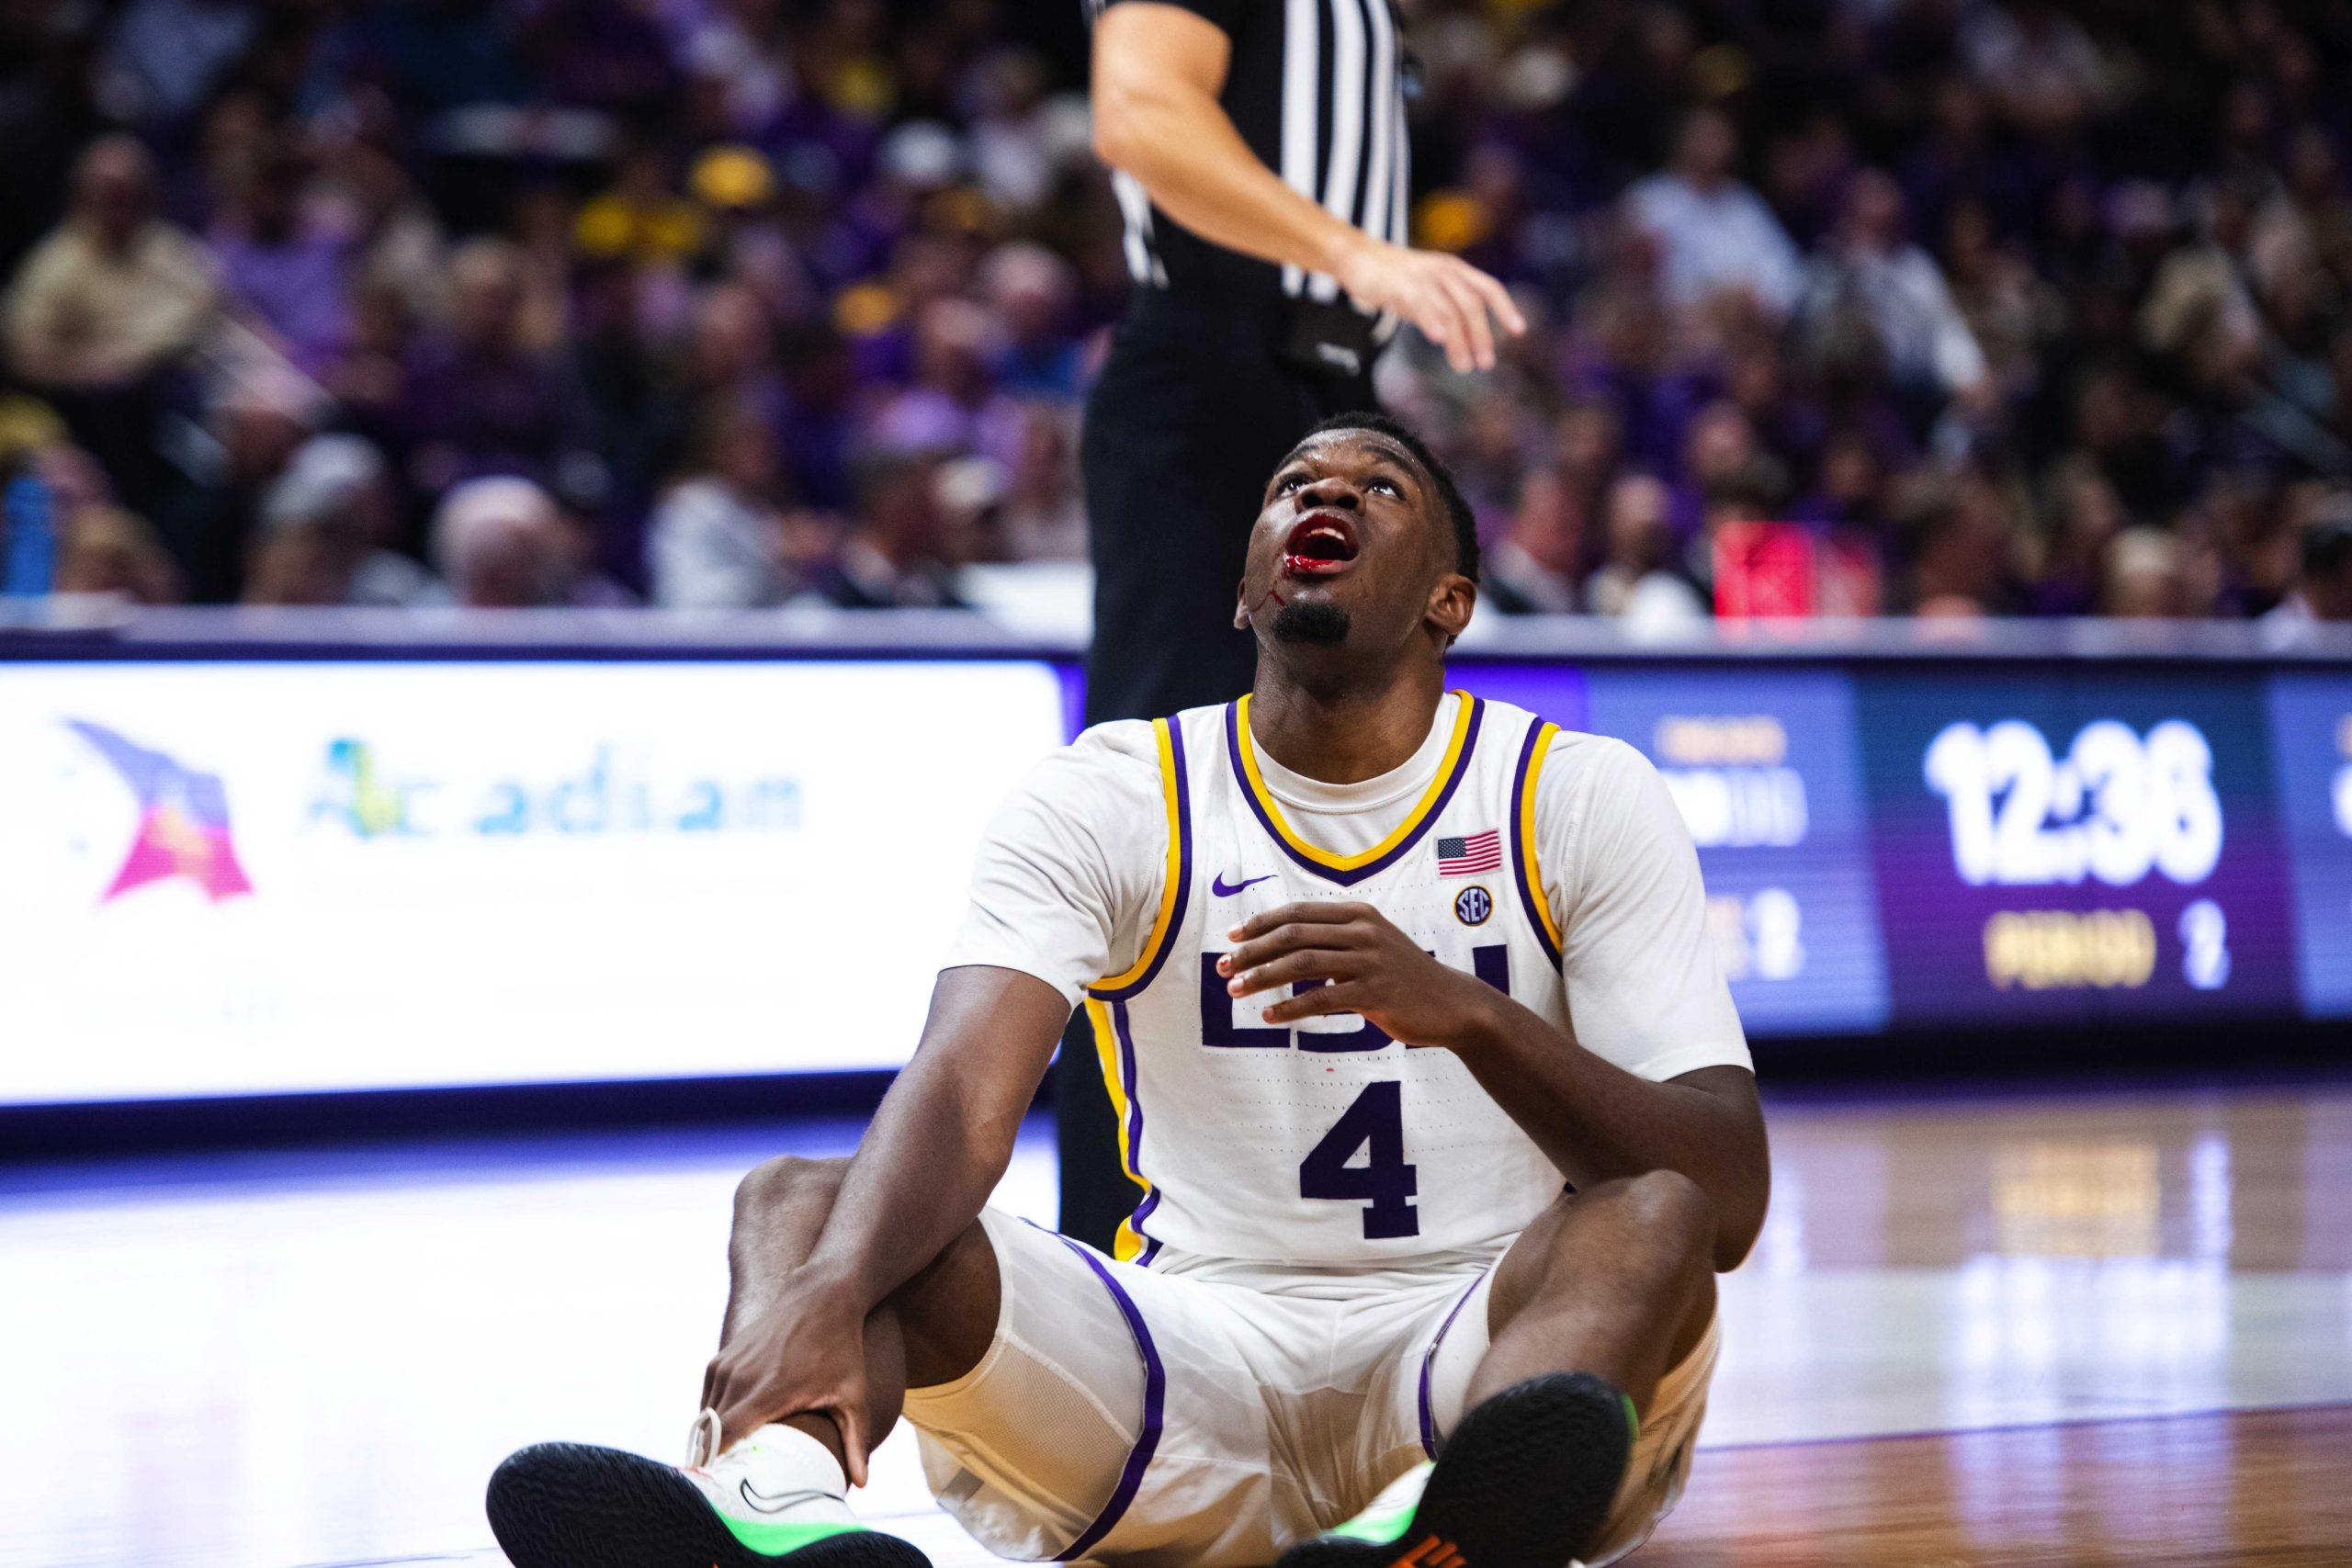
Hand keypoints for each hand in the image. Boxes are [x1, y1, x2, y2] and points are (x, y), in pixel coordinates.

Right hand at [701, 1268, 875, 1483]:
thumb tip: (863, 1484)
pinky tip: (726, 1435)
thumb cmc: (841, 1349)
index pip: (726, 1438)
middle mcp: (742, 1378)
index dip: (719, 1465)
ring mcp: (728, 1365)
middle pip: (710, 1433)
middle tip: (725, 1486)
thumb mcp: (853, 1396)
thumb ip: (855, 1442)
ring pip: (705, 1416)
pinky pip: (707, 1398)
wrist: (821, 1297)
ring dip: (711, 1440)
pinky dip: (711, 1418)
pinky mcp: (722, 1358)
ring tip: (724, 1465)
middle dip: (714, 1460)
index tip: (723, 1488)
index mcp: (769, 1392)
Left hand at [1217, 901, 1497, 1048]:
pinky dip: (1290, 1007)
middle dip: (1252, 951)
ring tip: (1236, 991)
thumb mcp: (1371, 945)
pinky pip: (1321, 999)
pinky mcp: (1376, 993)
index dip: (1260, 923)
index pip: (1298, 913)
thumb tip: (1280, 949)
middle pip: (1293, 935)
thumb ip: (1334, 942)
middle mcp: (1363, 931)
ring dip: (1262, 978)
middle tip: (1224, 967)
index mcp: (1358, 914)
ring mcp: (1371, 961)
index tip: (1231, 938)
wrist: (1453, 1004)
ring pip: (1301, 963)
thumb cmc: (1403, 977)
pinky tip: (1269, 1016)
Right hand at [1331, 238, 1526, 372]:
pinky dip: (1432, 321)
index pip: (1488, 287)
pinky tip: (1439, 339)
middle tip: (1486, 364)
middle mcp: (1444, 270)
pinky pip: (1421, 303)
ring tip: (1464, 366)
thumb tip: (1459, 339)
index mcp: (1455, 270)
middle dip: (1482, 336)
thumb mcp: (1428, 288)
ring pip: (1449, 310)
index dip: (1505, 308)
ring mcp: (1422, 276)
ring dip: (1460, 341)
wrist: (1358, 257)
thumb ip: (1445, 308)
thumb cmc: (1394, 278)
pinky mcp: (1399, 285)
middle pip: (1472, 304)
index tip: (1519, 331)